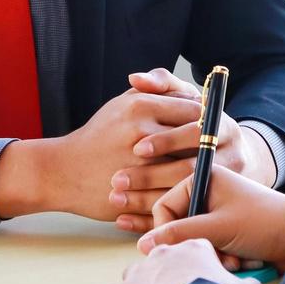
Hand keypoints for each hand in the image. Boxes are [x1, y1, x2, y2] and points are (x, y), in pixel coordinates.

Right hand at [0, 68, 201, 220]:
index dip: (210, 120)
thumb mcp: (125, 102)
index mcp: (142, 107)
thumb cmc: (99, 134)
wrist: (62, 171)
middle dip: (212, 146)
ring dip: (205, 172)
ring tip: (213, 172)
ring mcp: (139, 165)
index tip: (215, 127)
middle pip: (197, 140)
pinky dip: (187, 193)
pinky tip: (194, 192)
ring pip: (189, 169)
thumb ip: (158, 90)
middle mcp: (141, 132)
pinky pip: (172, 193)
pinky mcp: (136, 192)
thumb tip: (194, 93)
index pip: (195, 110)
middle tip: (222, 150)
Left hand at [109, 81, 278, 232]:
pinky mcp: (214, 210)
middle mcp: (233, 156)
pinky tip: (122, 220)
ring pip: (184, 198)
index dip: (167, 140)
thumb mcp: (188, 100)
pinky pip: (179, 220)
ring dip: (146, 201)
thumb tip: (135, 79)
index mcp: (225, 127)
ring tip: (115, 200)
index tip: (136, 147)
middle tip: (118, 178)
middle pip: (192, 169)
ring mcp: (226, 187)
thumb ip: (165, 84)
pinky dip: (149, 221)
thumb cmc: (198, 125)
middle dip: (152, 175)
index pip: (196, 133)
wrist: (233, 158)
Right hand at [138, 166, 284, 271]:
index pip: (164, 206)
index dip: (167, 231)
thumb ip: (180, 234)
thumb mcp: (217, 227)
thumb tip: (145, 245)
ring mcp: (217, 212)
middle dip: (195, 246)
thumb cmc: (262, 223)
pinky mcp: (225, 231)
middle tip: (214, 253)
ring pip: (193, 242)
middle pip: (178, 226)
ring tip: (231, 260)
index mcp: (204, 178)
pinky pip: (208, 249)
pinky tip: (238, 262)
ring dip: (209, 256)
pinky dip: (219, 259)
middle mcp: (208, 192)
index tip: (177, 250)